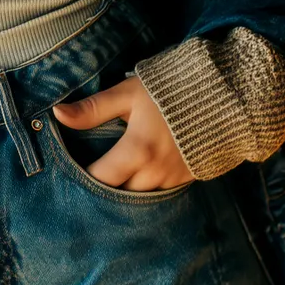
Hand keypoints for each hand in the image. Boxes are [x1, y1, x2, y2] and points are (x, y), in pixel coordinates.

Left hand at [52, 75, 194, 191]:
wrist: (227, 93)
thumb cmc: (172, 88)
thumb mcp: (129, 93)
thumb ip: (93, 108)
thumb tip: (57, 114)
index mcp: (138, 151)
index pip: (100, 179)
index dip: (81, 179)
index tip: (69, 172)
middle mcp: (156, 172)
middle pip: (120, 195)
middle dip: (103, 189)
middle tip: (87, 179)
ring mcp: (175, 179)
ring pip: (140, 196)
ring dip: (126, 190)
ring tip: (113, 177)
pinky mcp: (189, 179)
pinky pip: (160, 192)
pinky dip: (146, 187)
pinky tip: (137, 175)